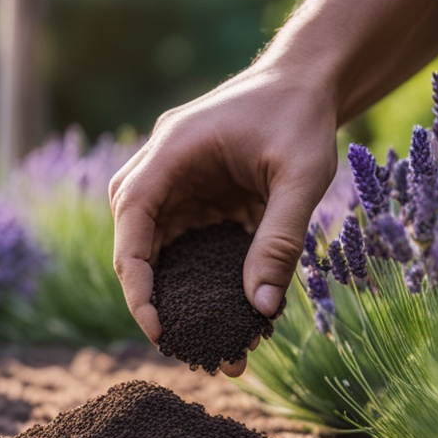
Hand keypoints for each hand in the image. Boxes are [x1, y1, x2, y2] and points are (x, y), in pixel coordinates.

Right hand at [109, 64, 337, 377]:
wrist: (305, 82)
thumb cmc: (300, 115)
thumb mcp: (301, 176)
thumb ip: (280, 240)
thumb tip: (261, 309)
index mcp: (168, 155)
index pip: (132, 228)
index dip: (139, 287)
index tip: (159, 332)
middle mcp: (158, 174)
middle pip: (138, 250)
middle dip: (163, 306)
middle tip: (197, 354)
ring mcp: (172, 190)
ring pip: (162, 258)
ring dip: (186, 302)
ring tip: (223, 349)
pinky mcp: (192, 204)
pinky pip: (189, 252)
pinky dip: (208, 286)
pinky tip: (239, 318)